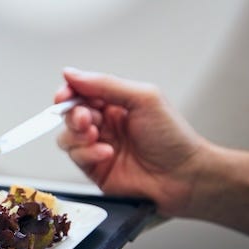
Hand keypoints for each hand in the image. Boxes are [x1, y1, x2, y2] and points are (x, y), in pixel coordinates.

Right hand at [55, 68, 207, 216]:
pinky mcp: (95, 169)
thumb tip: (72, 74)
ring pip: (66, 137)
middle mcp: (104, 124)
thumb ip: (105, 84)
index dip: (68, 92)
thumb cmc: (173, 137)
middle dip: (74, 115)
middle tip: (87, 119)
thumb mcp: (143, 98)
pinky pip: (76, 158)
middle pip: (69, 114)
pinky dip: (88, 153)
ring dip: (78, 135)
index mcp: (115, 103)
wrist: (183, 175)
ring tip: (97, 136)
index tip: (65, 95)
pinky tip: (107, 153)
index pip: (81, 92)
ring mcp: (97, 147)